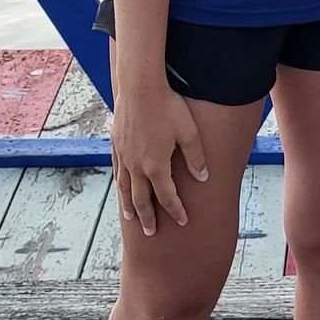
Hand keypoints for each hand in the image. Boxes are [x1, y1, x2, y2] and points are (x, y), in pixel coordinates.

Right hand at [111, 86, 208, 236]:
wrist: (140, 86)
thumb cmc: (168, 106)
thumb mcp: (189, 132)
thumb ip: (195, 157)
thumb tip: (203, 178)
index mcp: (156, 166)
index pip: (167, 196)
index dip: (175, 210)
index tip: (182, 221)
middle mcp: (137, 166)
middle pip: (142, 200)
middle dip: (148, 218)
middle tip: (151, 233)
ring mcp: (124, 156)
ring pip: (126, 188)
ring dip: (129, 206)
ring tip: (131, 219)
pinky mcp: (117, 144)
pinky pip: (118, 171)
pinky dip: (120, 184)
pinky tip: (121, 188)